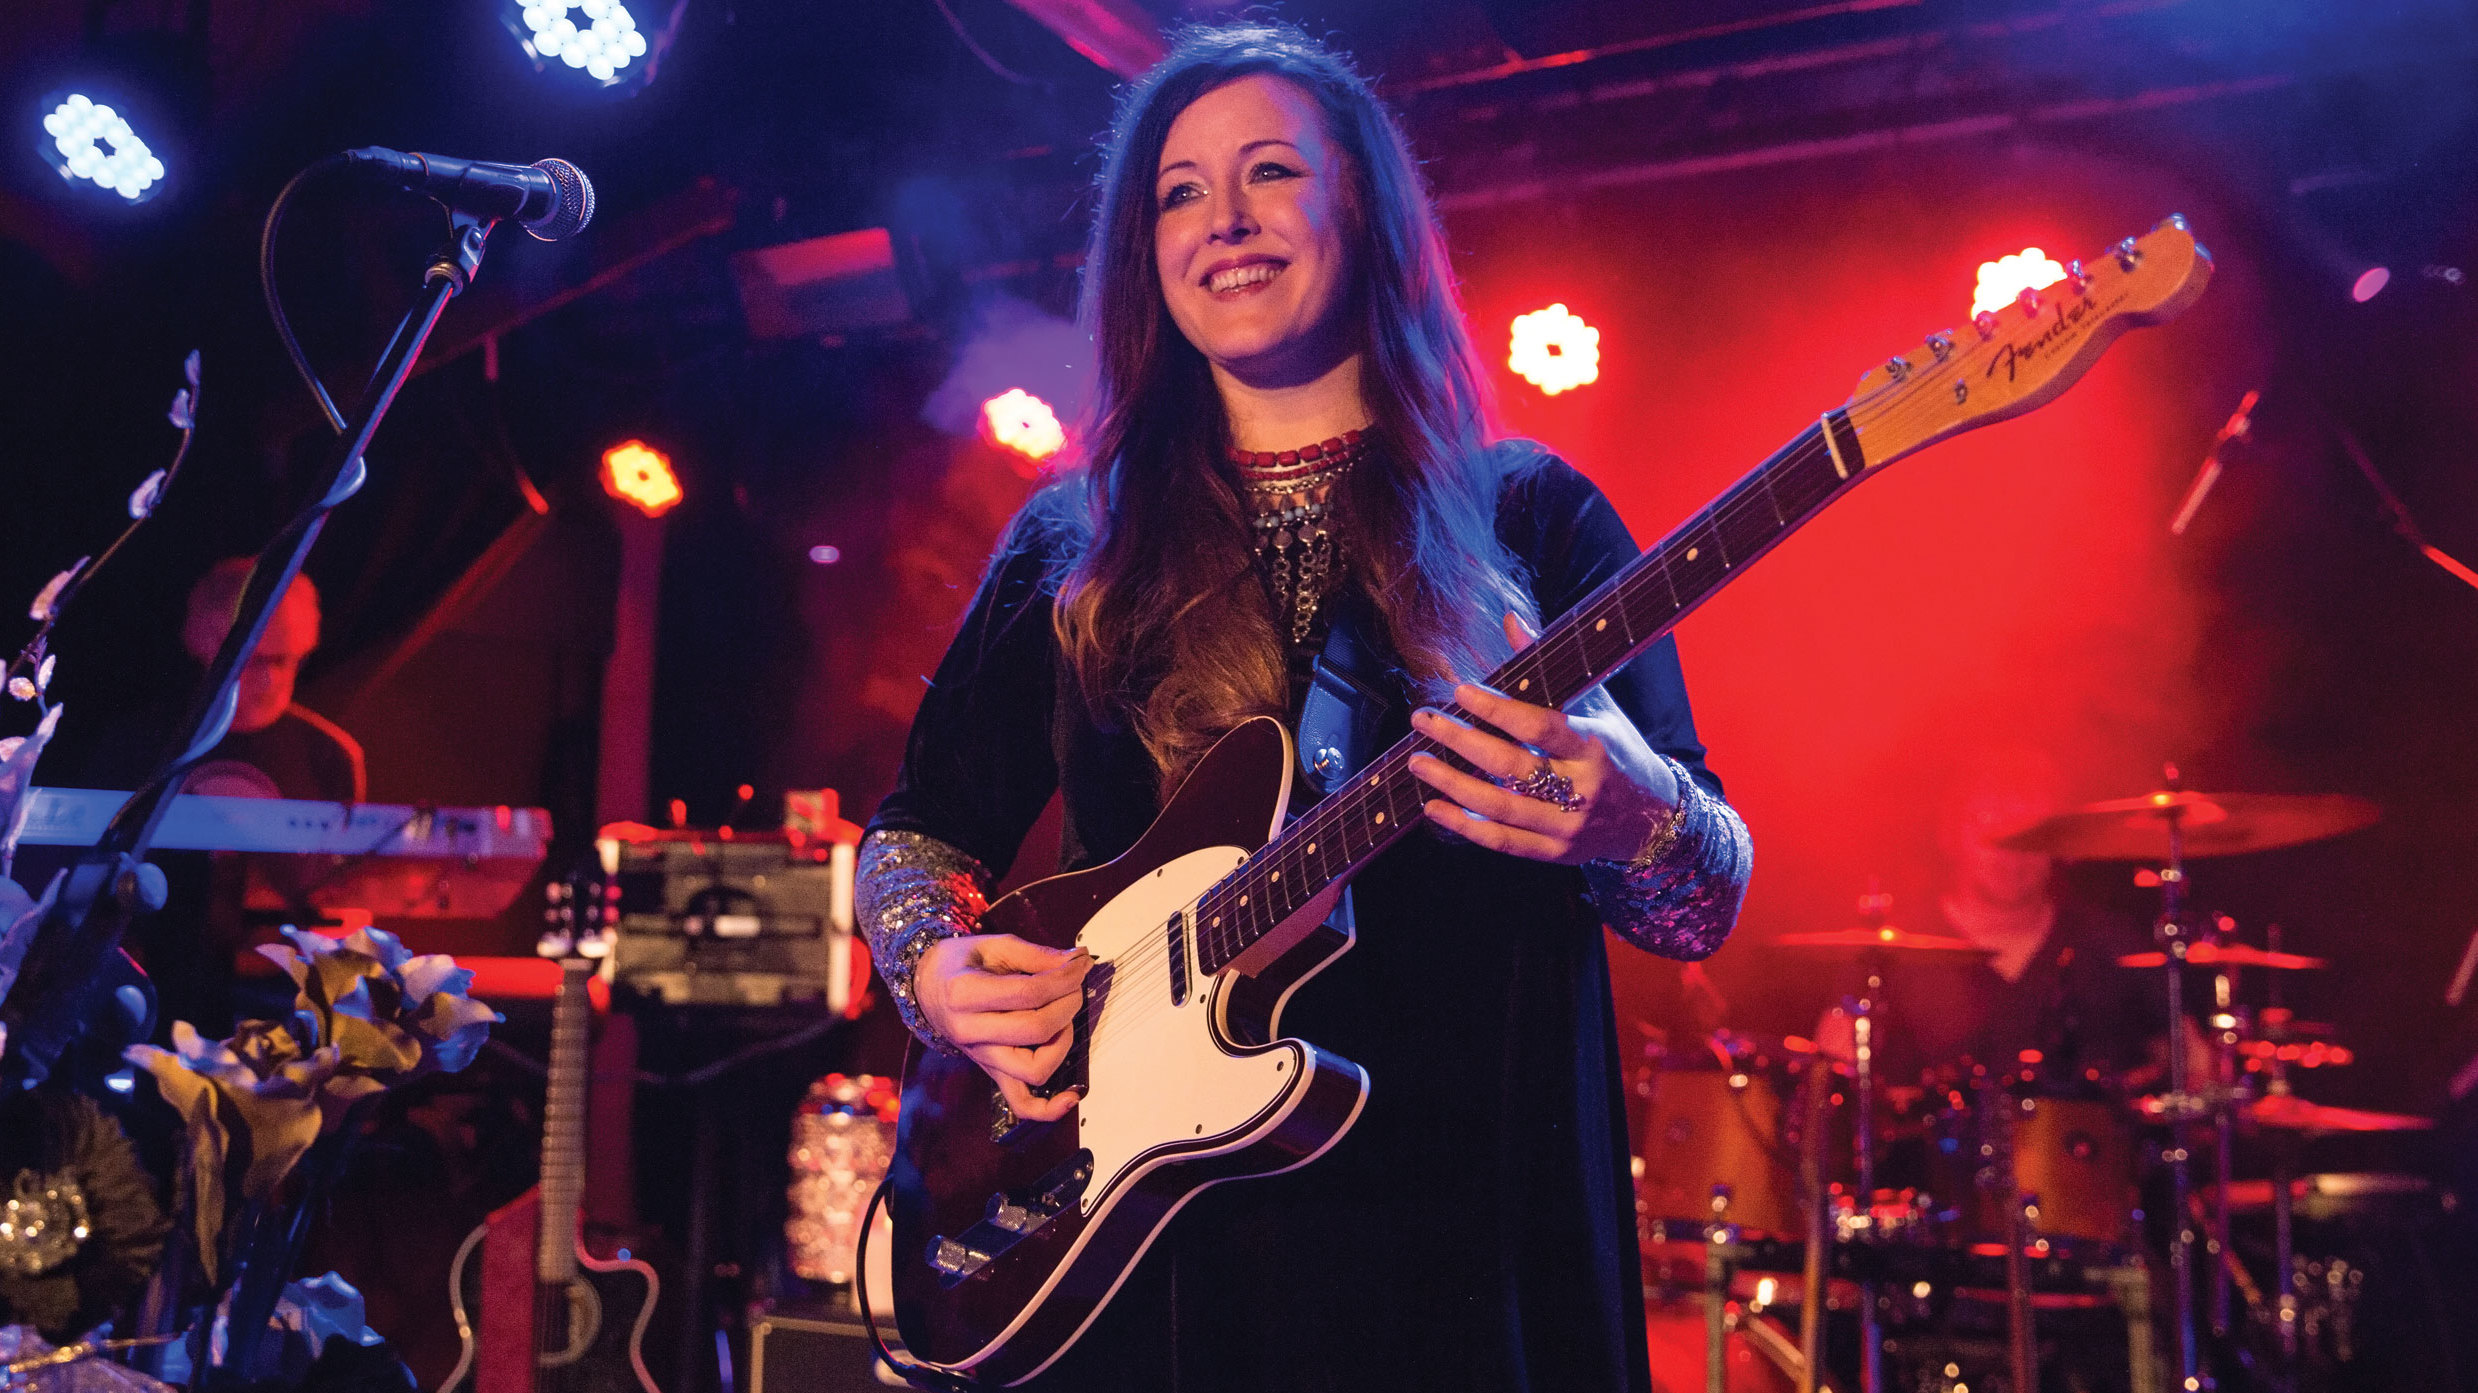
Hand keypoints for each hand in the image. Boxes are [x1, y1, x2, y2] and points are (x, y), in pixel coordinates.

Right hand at [915, 934, 1091, 1122]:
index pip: (1030, 993)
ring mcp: (981, 1057)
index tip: (1080, 965)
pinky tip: (1071, 1096)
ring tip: (1064, 1019)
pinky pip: (1021, 1103)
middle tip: (1074, 986)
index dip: (1065, 979)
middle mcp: (969, 1031)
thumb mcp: (995, 945)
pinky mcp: (991, 1072)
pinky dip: (1048, 1108)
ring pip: (1034, 1069)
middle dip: (1068, 1004)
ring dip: (1062, 1044)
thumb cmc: (962, 963)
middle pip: (1036, 1029)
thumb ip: (1038, 954)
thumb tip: (1079, 962)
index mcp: (964, 993)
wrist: (928, 986)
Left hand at [1407, 612, 1680, 864]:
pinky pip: (1502, 841)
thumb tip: (1512, 620)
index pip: (1539, 726)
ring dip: (1452, 784)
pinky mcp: (1556, 852)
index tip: (1460, 691)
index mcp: (1593, 746)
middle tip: (1423, 720)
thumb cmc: (1618, 750)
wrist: (1652, 816)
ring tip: (1417, 762)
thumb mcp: (1595, 705)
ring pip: (1499, 806)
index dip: (1496, 709)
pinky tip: (1433, 807)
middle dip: (1460, 741)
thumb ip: (1550, 666)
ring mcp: (1568, 826)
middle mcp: (1581, 789)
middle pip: (1510, 766)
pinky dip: (1464, 826)